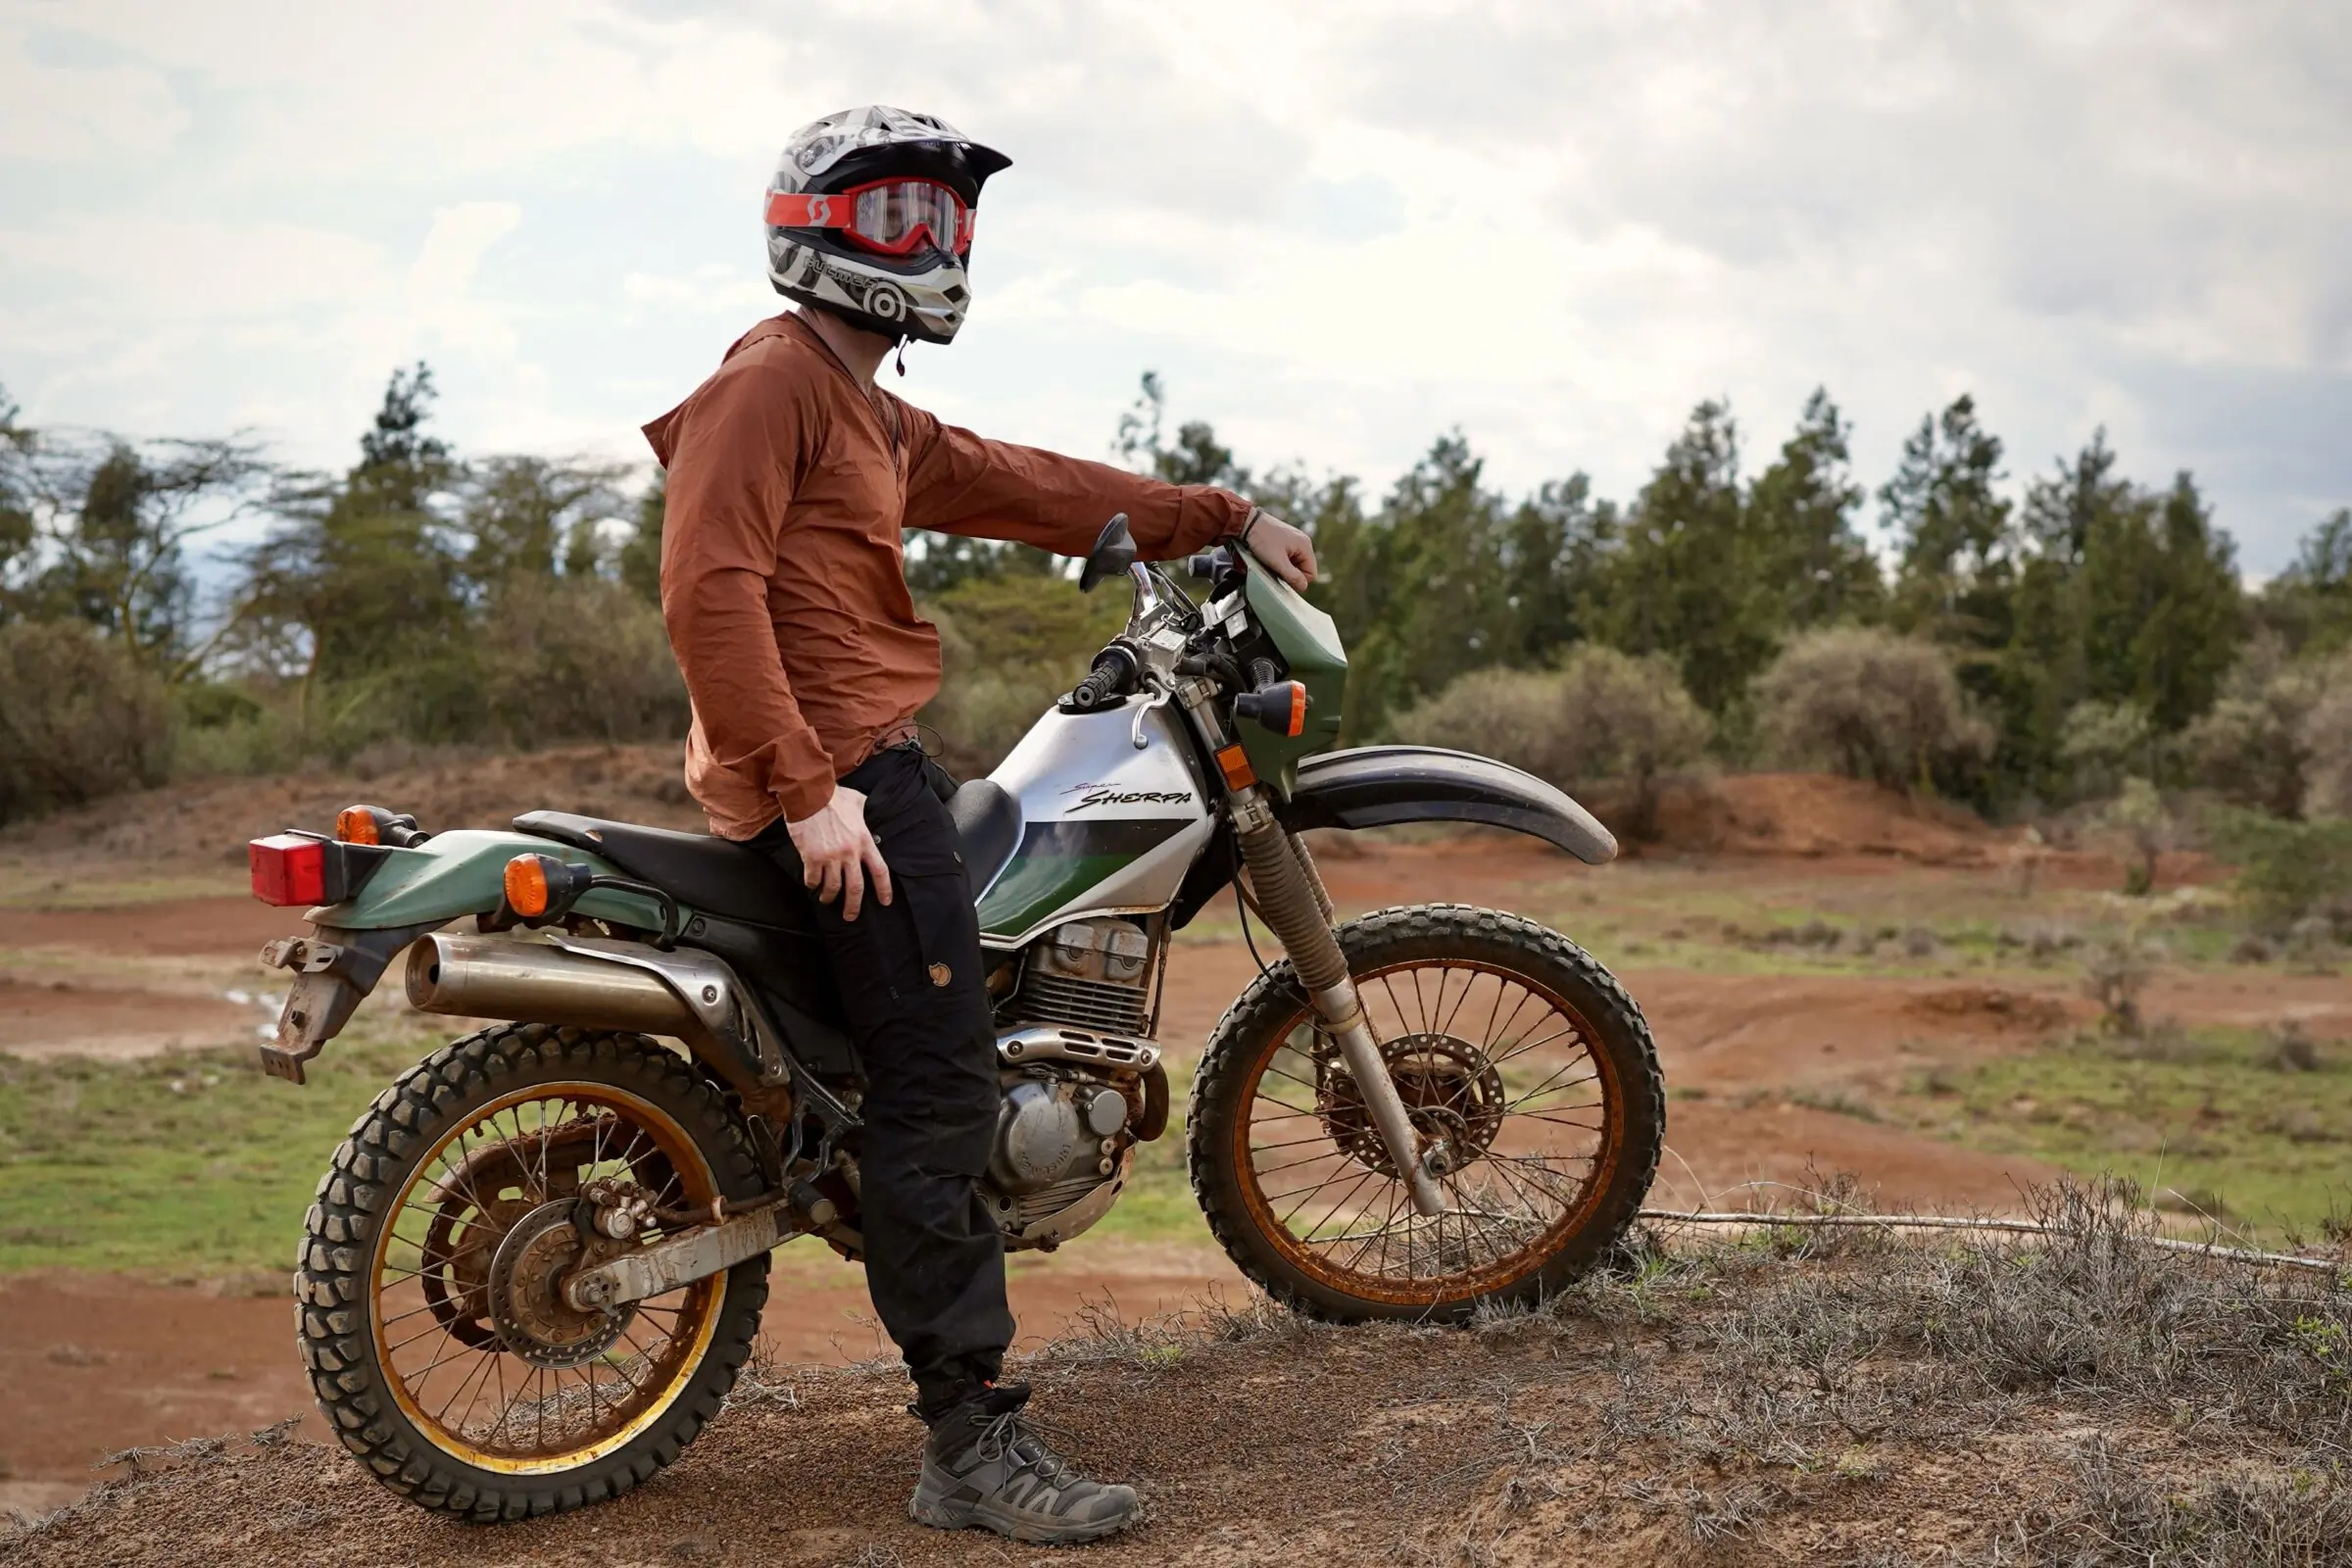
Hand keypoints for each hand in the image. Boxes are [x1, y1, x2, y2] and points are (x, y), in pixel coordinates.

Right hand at [786, 785, 891, 920]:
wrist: (809, 794)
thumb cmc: (834, 796)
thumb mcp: (858, 801)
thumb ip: (865, 811)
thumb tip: (871, 811)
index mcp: (864, 840)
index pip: (879, 871)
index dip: (883, 889)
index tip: (885, 902)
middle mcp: (849, 853)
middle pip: (856, 887)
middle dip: (854, 906)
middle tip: (851, 916)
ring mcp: (830, 856)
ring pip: (832, 887)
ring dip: (829, 897)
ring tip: (827, 899)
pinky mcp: (811, 857)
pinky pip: (812, 879)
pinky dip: (812, 884)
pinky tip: (812, 884)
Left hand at [1243, 509, 1316, 588]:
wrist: (1248, 522)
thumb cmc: (1263, 539)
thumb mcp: (1277, 561)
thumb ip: (1292, 576)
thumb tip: (1303, 587)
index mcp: (1305, 546)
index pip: (1311, 574)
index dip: (1298, 581)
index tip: (1283, 578)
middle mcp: (1304, 542)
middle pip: (1304, 569)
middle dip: (1291, 573)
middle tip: (1275, 569)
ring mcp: (1296, 540)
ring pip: (1295, 563)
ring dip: (1285, 567)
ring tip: (1271, 562)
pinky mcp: (1287, 540)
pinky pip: (1289, 556)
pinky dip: (1281, 560)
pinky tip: (1271, 556)